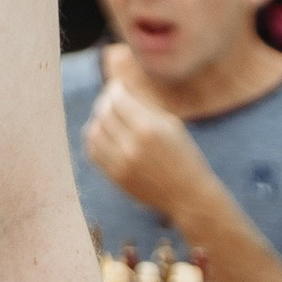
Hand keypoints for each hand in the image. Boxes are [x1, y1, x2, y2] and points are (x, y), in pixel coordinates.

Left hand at [78, 45, 212, 224]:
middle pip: (103, 114)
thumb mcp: (171, 125)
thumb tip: (120, 89)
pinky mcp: (115, 177)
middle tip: (110, 100)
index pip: (118, 100)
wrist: (188, 195)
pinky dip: (94, 139)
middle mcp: (132, 146)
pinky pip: (93, 152)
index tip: (117, 86)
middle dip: (105, 102)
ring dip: (97, 120)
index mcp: (149, 129)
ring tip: (107, 117)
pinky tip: (102, 134)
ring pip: (93, 132)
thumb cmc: (184, 155)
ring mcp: (121, 164)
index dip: (114, 89)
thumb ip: (144, 106)